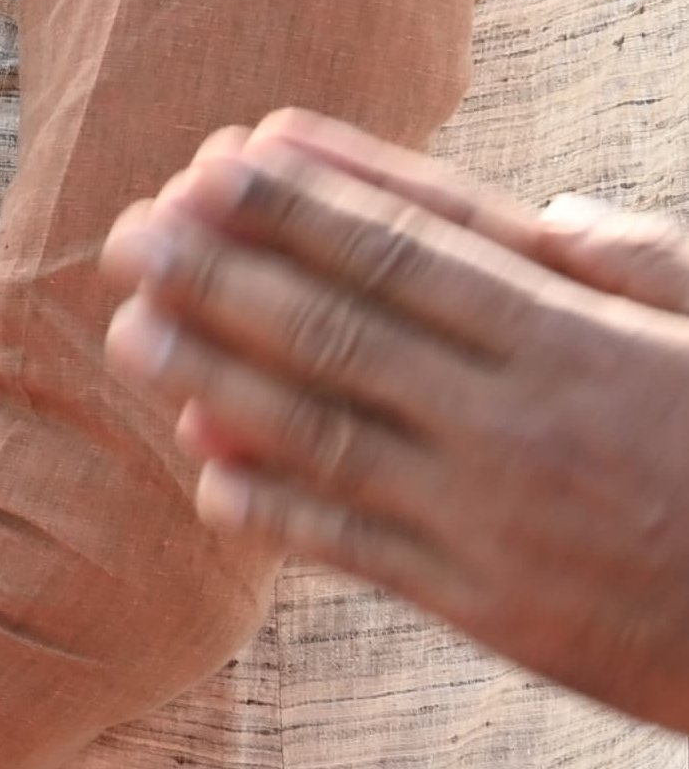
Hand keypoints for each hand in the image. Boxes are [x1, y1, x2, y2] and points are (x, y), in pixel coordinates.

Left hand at [102, 107, 688, 731]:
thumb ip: (639, 273)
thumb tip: (555, 216)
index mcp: (578, 338)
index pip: (411, 251)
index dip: (304, 205)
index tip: (218, 161)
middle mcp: (522, 419)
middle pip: (342, 328)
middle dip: (228, 274)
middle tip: (130, 231)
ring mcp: (498, 517)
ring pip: (327, 433)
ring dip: (216, 377)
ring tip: (130, 329)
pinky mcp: (495, 607)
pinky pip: (362, 548)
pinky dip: (278, 509)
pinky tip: (204, 475)